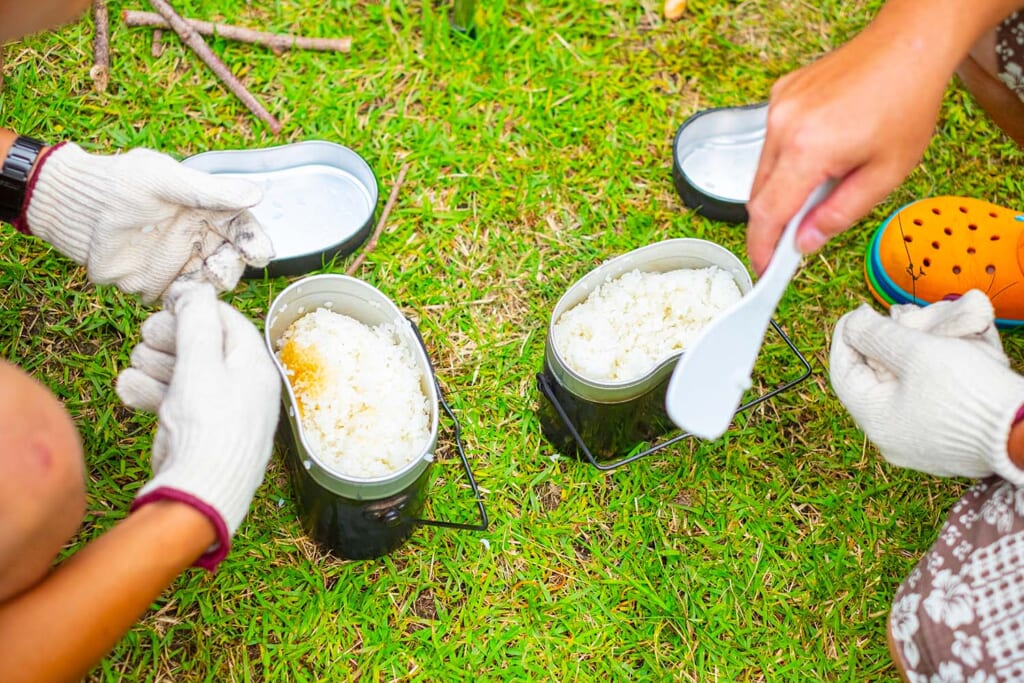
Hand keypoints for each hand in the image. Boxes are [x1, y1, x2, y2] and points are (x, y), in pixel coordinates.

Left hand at [18, 143, 273, 302]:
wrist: (75, 207)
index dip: (254, 241)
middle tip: (224, 268)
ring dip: (214, 285)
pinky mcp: (159, 284)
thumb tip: (257, 194)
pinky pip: (182, 299)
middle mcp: (198, 239)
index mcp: (206, 211)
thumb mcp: (166, 180)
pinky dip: (188, 303)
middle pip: (231, 258)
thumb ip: (211, 191)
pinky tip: (188, 302)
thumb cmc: (120, 182)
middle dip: (234, 266)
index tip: (259, 252)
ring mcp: (180, 263)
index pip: (241, 228)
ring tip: (207, 281)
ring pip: (210, 282)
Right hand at [116, 285, 280, 568]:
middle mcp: (244, 388)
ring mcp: (223, 412)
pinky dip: (153, 395)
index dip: (196, 309)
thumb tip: (199, 289)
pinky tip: (129, 391)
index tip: (168, 304)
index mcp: (255, 367)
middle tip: (147, 336)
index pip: (229, 322)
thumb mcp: (201, 365)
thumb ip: (198, 324)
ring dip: (156, 366)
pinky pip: (177, 403)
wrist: (200, 494)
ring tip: (137, 365)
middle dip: (171, 339)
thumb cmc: (208, 427)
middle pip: (205, 347)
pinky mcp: (201, 433)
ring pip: (186, 375)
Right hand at [745, 5, 960, 275]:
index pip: (768, 214)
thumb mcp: (886, 174)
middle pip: (759, 195)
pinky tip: (823, 149)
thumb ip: (840, 214)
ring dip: (783, 188)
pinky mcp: (780, 95)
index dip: (763, 249)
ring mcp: (777, 107)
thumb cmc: (906, 103)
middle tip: (798, 239)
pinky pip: (772, 142)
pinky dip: (787, 158)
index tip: (765, 271)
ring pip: (763, 170)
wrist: (907, 46)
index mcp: (808, 150)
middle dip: (774, 223)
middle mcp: (783, 126)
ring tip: (825, 182)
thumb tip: (805, 242)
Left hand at [829, 298, 1023, 484]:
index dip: (846, 338)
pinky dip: (926, 379)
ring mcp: (918, 446)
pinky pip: (924, 406)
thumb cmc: (970, 391)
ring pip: (900, 394)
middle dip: (878, 348)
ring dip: (904, 362)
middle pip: (871, 384)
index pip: (843, 373)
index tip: (856, 312)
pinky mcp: (945, 445)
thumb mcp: (916, 352)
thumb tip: (854, 323)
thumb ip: (878, 335)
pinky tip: (939, 359)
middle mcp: (891, 440)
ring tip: (915, 335)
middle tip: (886, 321)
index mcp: (876, 422)